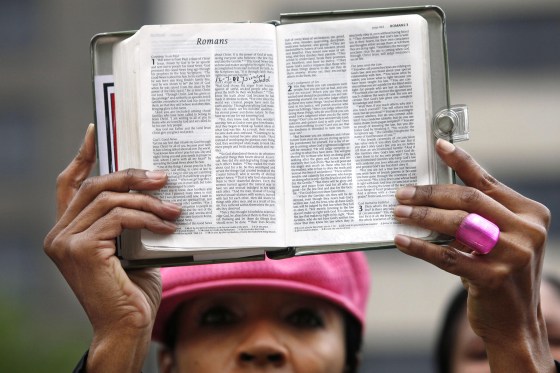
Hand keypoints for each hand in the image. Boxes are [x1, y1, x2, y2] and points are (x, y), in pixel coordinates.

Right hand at [44, 124, 181, 371]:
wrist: (128, 327)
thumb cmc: (132, 290)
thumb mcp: (131, 247)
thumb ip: (129, 220)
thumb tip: (155, 186)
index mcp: (69, 231)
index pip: (70, 184)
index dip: (82, 155)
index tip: (95, 130)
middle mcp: (59, 234)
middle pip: (94, 186)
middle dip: (131, 176)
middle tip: (163, 176)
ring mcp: (65, 242)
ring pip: (109, 200)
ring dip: (147, 201)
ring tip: (175, 207)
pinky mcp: (80, 250)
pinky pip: (119, 219)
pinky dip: (148, 219)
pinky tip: (168, 227)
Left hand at [393, 139, 553, 371]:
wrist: (516, 323)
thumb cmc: (501, 274)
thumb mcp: (501, 239)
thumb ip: (480, 215)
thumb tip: (435, 191)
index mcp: (529, 215)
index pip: (487, 182)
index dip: (460, 162)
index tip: (438, 146)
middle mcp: (526, 232)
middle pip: (468, 200)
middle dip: (430, 194)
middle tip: (401, 193)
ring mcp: (511, 256)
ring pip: (457, 224)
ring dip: (422, 216)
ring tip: (398, 213)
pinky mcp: (492, 279)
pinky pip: (447, 256)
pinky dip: (420, 247)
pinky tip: (401, 241)